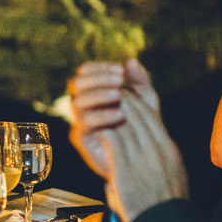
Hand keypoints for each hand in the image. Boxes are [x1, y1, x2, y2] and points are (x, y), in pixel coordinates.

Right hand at [67, 59, 150, 179]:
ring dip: (98, 94)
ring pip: (77, 101)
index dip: (99, 68)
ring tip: (119, 95)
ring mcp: (80, 122)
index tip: (119, 70)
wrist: (141, 161)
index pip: (84, 72)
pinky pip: (84, 123)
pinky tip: (120, 114)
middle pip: (76, 84)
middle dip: (98, 79)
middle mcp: (82, 105)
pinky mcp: (82, 139)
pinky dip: (102, 115)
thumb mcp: (145, 102)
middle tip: (119, 80)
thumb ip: (139, 82)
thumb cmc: (142, 127)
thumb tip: (130, 60)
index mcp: (93, 92)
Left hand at [104, 75, 187, 221]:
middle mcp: (156, 147)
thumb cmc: (166, 202)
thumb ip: (162, 152)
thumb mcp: (172, 171)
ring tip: (96, 104)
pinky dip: (103, 128)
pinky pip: (112, 138)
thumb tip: (156, 142)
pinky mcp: (125, 167)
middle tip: (104, 92)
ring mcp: (141, 156)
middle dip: (119, 99)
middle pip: (136, 112)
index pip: (150, 113)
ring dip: (108, 110)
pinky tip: (94, 125)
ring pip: (123, 121)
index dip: (134, 100)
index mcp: (168, 147)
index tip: (121, 93)